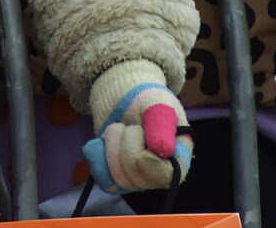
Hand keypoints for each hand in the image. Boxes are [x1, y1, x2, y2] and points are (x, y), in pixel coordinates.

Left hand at [84, 60, 193, 194]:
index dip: (148, 161)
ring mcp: (138, 177)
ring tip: (117, 128)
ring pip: (118, 180)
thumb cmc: (145, 97)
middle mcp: (160, 172)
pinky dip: (98, 159)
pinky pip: (104, 180)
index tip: (136, 133)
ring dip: (111, 149)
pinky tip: (100, 142)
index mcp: (177, 154)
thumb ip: (161, 124)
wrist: (123, 95)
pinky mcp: (118, 177)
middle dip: (126, 145)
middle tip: (128, 125)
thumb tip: (164, 150)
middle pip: (137, 178)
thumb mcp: (156, 102)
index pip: (167, 175)